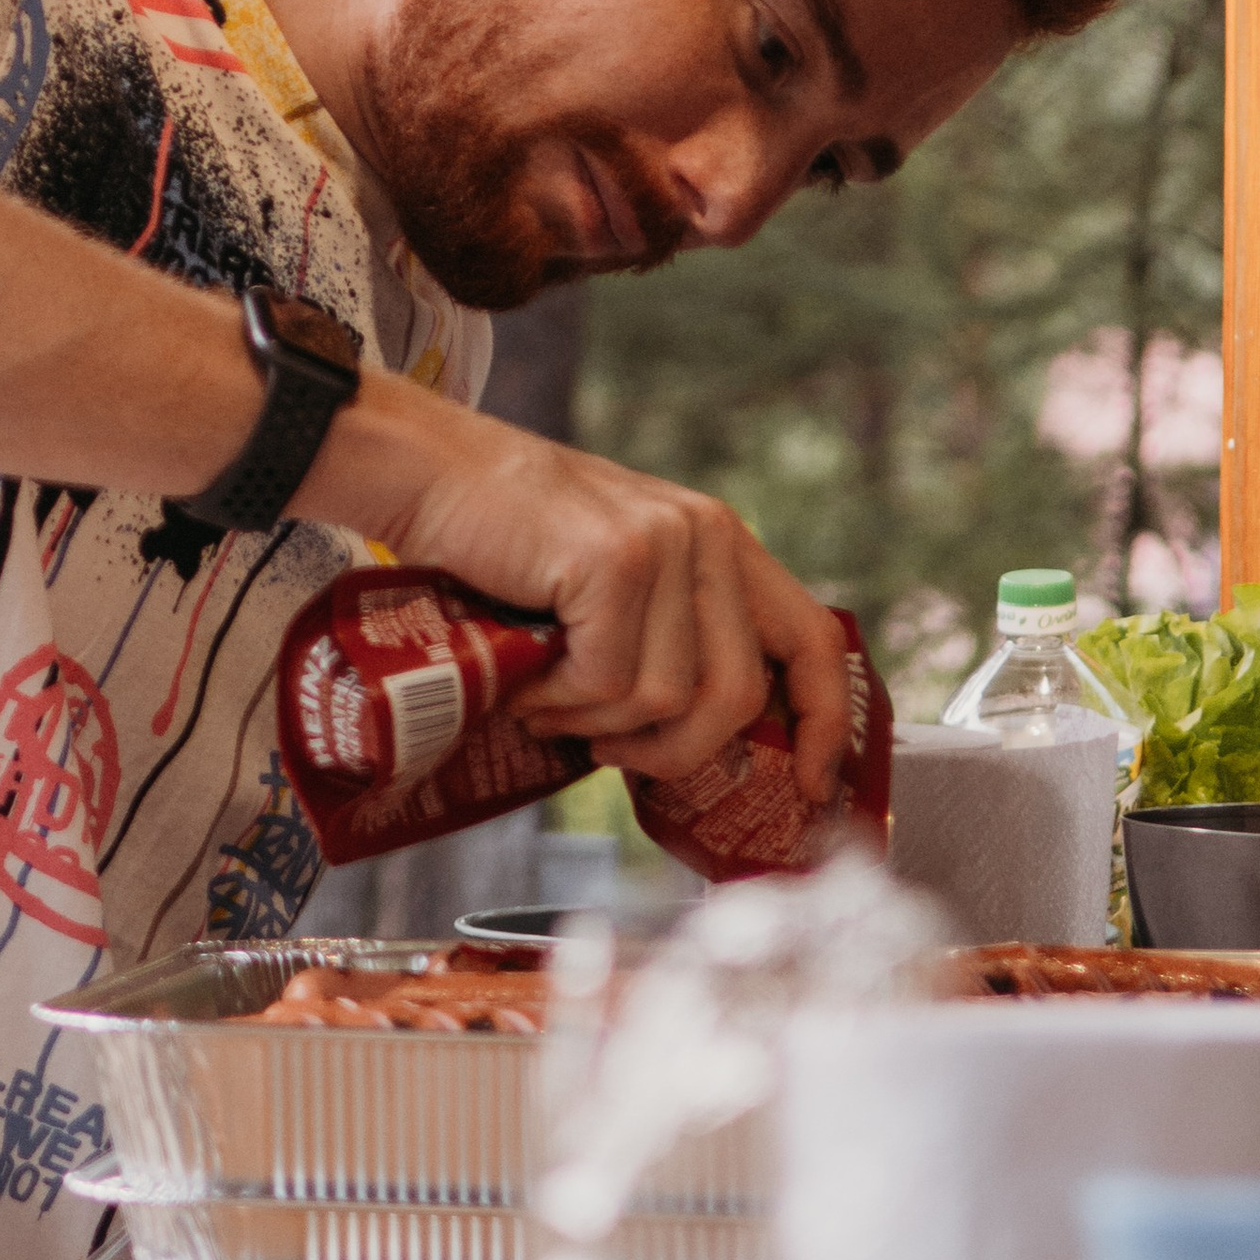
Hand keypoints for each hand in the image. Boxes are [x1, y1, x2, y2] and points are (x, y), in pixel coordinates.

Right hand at [311, 376, 851, 804]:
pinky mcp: (616, 562)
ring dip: (594, 720)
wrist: (434, 475)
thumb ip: (671, 638)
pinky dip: (557, 698)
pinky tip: (525, 672)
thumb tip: (703, 750)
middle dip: (673, 751)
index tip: (811, 784)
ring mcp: (667, 544)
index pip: (814, 639)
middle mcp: (708, 535)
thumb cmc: (512, 545)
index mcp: (723, 542)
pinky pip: (607, 683)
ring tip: (545, 690)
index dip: (824, 721)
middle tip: (608, 750)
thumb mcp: (618, 585)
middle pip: (737, 694)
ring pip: (666, 698)